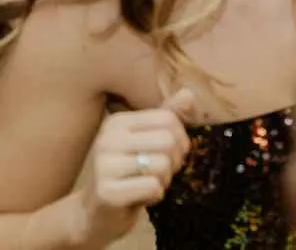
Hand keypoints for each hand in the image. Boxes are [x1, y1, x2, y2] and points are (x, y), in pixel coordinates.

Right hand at [75, 90, 194, 246]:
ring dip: (164, 180)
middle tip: (160, 173)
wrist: (95, 214)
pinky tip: (138, 197)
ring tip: (146, 183)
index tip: (170, 154)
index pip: (168, 119)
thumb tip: (189, 93)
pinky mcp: (106, 192)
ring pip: (163, 165)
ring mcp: (104, 165)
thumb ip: (167, 117)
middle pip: (168, 141)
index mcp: (117, 122)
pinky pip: (153, 187)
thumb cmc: (128, 173)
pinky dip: (154, 196)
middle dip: (174, 162)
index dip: (181, 139)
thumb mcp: (147, 141)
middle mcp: (107, 139)